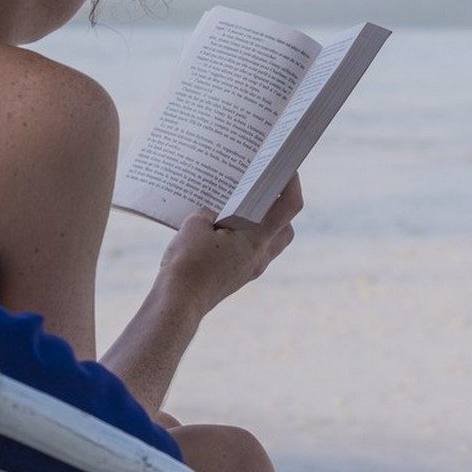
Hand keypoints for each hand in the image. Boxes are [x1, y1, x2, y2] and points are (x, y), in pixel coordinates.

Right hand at [157, 173, 302, 317]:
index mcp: (257, 238)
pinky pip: (250, 255)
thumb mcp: (195, 224)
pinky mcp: (236, 278)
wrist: (178, 303)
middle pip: (286, 228)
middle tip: (264, 191)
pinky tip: (221, 232)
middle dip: (280, 209)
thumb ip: (209, 212)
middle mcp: (261, 255)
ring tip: (240, 210)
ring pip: (269, 244)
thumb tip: (213, 214)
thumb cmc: (188, 262)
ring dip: (263, 226)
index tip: (286, 168)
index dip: (292, 184)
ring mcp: (250, 270)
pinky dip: (244, 241)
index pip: (289, 207)